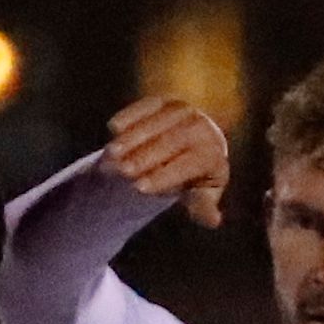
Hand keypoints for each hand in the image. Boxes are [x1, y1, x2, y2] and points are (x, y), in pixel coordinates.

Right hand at [101, 97, 232, 232]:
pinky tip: (112, 128)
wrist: (192, 146)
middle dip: (145, 156)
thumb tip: (213, 221)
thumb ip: (201, 206)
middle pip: (173, 141)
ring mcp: (184, 111)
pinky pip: (147, 106)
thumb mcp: (199, 194)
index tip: (139, 188)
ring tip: (111, 154)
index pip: (190, 164)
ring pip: (157, 122)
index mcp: (213, 154)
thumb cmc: (193, 177)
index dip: (164, 176)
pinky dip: (130, 116)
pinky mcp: (165, 102)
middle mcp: (202, 128)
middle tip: (122, 171)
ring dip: (132, 137)